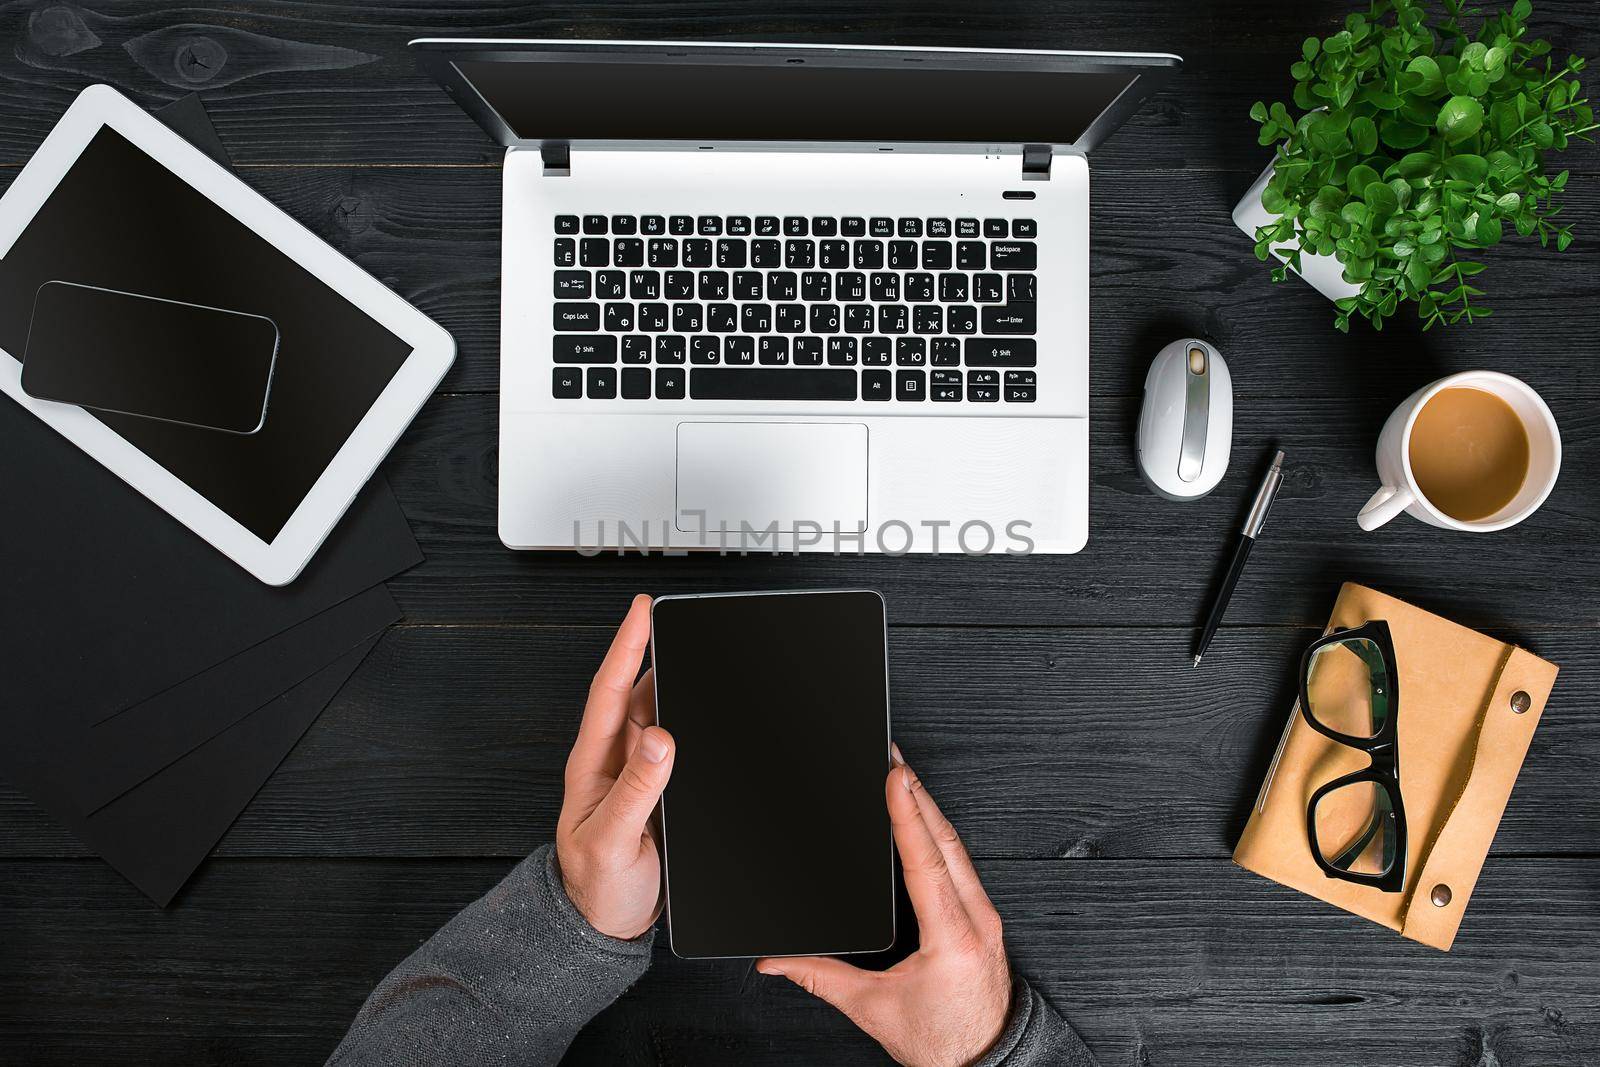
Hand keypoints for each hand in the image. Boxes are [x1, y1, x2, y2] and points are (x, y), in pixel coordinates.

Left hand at [555, 594, 674, 939]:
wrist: (606, 924)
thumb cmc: (594, 888)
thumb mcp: (610, 842)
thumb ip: (635, 792)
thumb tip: (660, 739)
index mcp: (592, 765)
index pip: (608, 693)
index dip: (625, 648)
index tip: (641, 611)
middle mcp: (614, 761)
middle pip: (638, 694)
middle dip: (658, 654)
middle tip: (683, 625)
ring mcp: (638, 774)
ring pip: (662, 716)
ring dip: (679, 689)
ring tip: (705, 663)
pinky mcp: (661, 790)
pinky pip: (680, 746)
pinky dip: (694, 724)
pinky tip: (710, 715)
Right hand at [757, 748, 1012, 1066]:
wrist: (987, 1062)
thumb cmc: (943, 1042)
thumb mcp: (873, 1009)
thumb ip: (821, 977)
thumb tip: (776, 961)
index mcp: (952, 938)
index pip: (927, 861)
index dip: (909, 814)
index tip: (896, 777)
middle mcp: (977, 921)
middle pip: (947, 841)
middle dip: (919, 794)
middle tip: (893, 758)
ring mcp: (986, 917)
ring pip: (959, 848)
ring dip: (931, 810)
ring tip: (905, 777)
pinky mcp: (985, 919)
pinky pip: (964, 863)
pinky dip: (941, 835)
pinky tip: (926, 820)